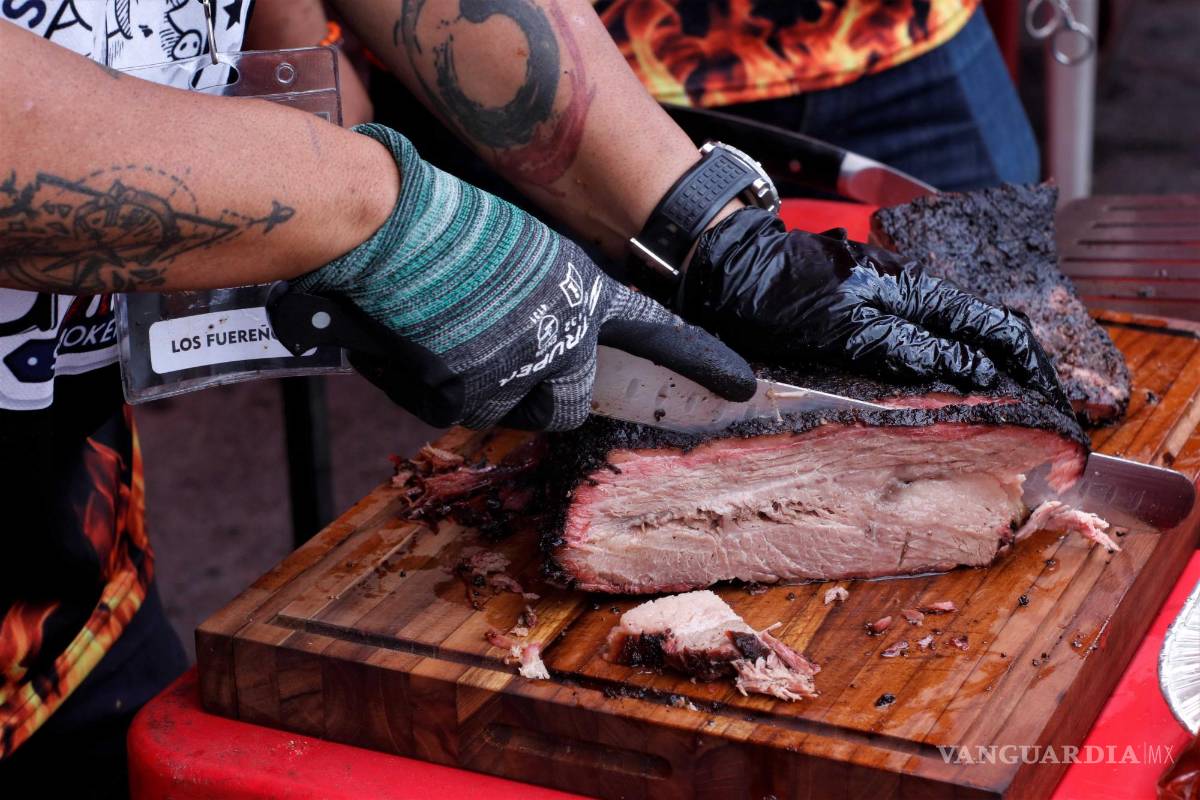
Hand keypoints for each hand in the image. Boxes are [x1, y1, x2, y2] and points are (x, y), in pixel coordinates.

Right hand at [294, 125, 755, 429]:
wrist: (392, 222)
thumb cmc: (449, 222)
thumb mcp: (524, 253)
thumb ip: (544, 300)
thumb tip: (526, 340)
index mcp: (583, 292)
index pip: (659, 333)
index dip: (701, 360)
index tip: (740, 384)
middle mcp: (563, 338)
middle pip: (572, 406)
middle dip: (548, 400)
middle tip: (510, 372)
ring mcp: (517, 373)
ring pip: (513, 415)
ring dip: (490, 396)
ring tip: (451, 346)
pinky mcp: (465, 394)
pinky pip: (453, 412)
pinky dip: (433, 391)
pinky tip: (414, 349)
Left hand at [679, 208, 1071, 412]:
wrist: (723, 263)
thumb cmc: (776, 296)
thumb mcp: (846, 329)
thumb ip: (909, 348)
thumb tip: (973, 370)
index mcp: (913, 293)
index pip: (995, 330)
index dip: (1029, 370)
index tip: (1052, 408)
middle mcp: (908, 291)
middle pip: (982, 333)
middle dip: (1017, 376)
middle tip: (1040, 421)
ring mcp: (886, 296)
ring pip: (952, 336)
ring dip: (983, 374)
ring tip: (1005, 415)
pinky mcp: (862, 307)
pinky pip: (918, 338)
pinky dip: (943, 366)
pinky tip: (945, 392)